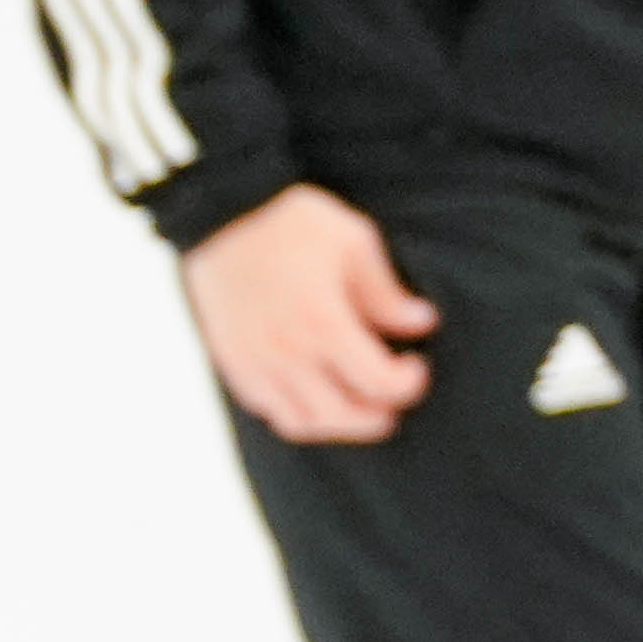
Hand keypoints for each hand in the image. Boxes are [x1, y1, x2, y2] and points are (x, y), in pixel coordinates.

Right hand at [182, 185, 436, 444]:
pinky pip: (270, 410)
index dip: (408, 383)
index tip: (416, 366)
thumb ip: (385, 292)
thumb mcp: (353, 243)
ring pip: (304, 422)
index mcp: (324, 323)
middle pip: (343, 414)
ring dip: (338, 424)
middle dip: (377, 415)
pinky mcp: (235, 365)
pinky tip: (317, 396)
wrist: (222, 217)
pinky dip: (300, 414)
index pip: (378, 382)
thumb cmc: (292, 223)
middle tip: (395, 400)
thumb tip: (420, 324)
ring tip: (358, 408)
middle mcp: (288, 355)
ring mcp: (257, 365)